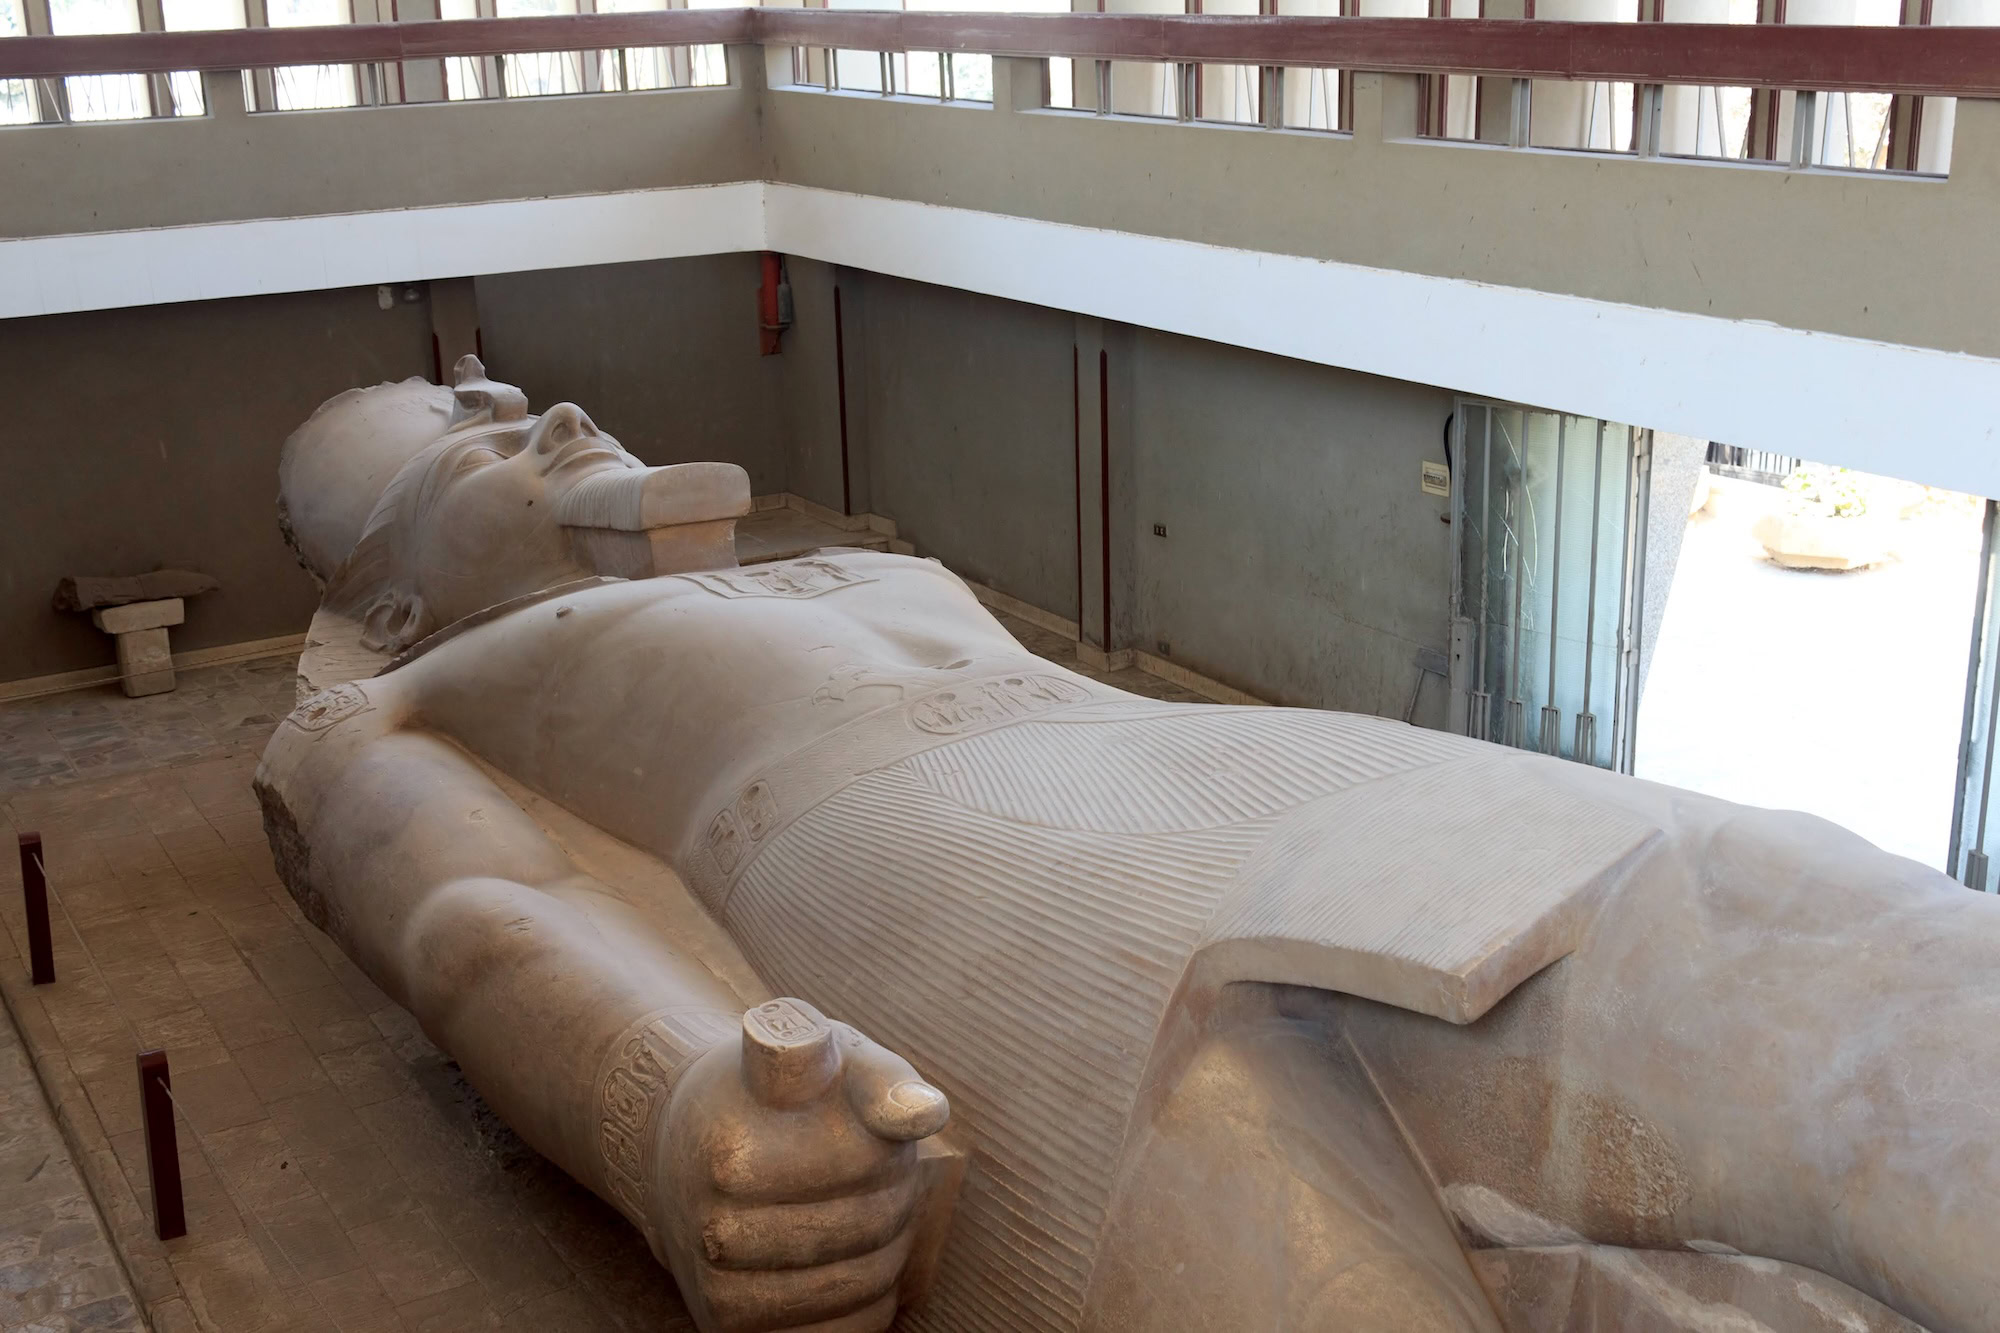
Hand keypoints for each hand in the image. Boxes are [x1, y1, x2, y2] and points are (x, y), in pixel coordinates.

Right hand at [654, 998, 950, 1332]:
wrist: (686, 1147)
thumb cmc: (777, 1097)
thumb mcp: (824, 1057)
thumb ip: (878, 1077)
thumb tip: (925, 1112)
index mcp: (737, 1150)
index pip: (860, 1157)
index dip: (889, 1126)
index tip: (918, 1115)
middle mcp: (714, 1222)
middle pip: (874, 1221)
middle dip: (897, 1188)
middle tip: (879, 1161)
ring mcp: (716, 1282)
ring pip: (861, 1280)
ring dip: (886, 1246)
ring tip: (862, 1204)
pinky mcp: (726, 1323)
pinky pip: (839, 1329)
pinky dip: (866, 1300)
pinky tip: (850, 1257)